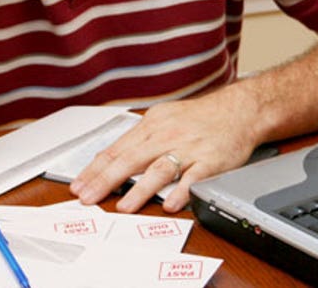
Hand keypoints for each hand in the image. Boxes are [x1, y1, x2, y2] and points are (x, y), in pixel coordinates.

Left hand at [70, 91, 261, 213]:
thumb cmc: (199, 118)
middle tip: (88, 198)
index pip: (116, 149)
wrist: (238, 110)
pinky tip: (169, 204)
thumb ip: (139, 139)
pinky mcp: (210, 161)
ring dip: (140, 189)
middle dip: (106, 180)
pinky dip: (181, 192)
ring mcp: (189, 149)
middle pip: (131, 159)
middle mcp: (167, 135)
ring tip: (124, 206)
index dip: (95, 169)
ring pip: (159, 169)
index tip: (79, 185)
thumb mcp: (163, 118)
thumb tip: (111, 159)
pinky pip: (194, 179)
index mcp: (152, 125)